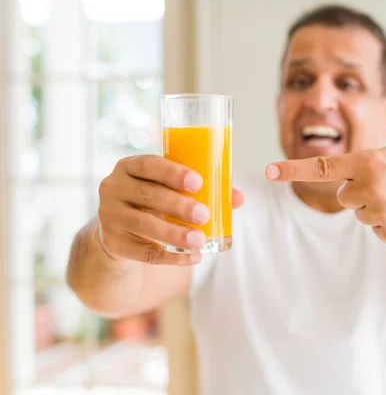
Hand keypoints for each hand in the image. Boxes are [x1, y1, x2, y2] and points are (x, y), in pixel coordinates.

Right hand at [98, 155, 243, 264]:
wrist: (118, 230)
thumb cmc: (153, 202)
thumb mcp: (168, 190)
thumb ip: (200, 190)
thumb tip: (237, 197)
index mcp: (130, 167)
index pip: (149, 164)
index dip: (173, 172)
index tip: (198, 182)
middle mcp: (113, 188)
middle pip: (148, 195)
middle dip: (178, 206)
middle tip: (204, 214)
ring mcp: (109, 216)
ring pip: (143, 225)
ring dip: (174, 234)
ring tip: (200, 241)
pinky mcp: (113, 243)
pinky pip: (143, 253)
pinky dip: (170, 258)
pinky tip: (192, 258)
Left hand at [265, 143, 385, 243]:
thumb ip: (367, 163)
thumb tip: (345, 182)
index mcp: (370, 160)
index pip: (323, 166)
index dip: (292, 169)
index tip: (268, 171)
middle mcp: (371, 187)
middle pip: (343, 196)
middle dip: (359, 191)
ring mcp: (380, 213)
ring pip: (358, 213)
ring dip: (374, 206)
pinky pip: (374, 228)